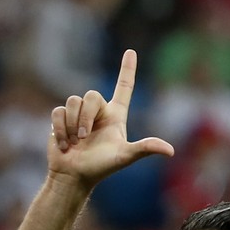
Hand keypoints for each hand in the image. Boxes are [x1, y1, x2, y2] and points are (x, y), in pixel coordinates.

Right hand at [48, 49, 173, 188]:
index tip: (131, 52)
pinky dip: (61, 130)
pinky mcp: (61, 119)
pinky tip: (64, 145)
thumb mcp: (124, 157)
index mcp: (115, 116)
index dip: (127, 69)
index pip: (124, 88)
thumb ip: (145, 149)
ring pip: (73, 101)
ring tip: (76, 143)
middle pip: (91, 95)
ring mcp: (79, 115)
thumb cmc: (100, 168)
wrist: (74, 177)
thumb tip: (171, 151)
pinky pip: (58, 112)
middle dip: (86, 117)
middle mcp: (98, 112)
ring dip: (73, 125)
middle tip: (85, 138)